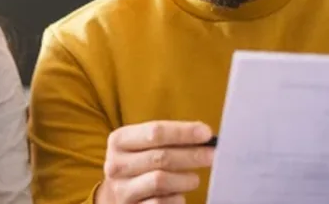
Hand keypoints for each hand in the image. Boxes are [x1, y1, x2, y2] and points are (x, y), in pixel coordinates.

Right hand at [96, 120, 215, 203]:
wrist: (117, 192)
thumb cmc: (139, 163)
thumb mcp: (144, 145)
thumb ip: (169, 138)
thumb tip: (203, 134)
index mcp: (119, 140)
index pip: (155, 132)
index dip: (183, 132)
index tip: (206, 133)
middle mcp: (116, 164)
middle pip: (160, 157)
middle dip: (191, 155)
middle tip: (212, 155)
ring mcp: (122, 188)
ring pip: (160, 180)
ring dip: (184, 179)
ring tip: (194, 179)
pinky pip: (160, 202)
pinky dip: (176, 198)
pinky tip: (179, 194)